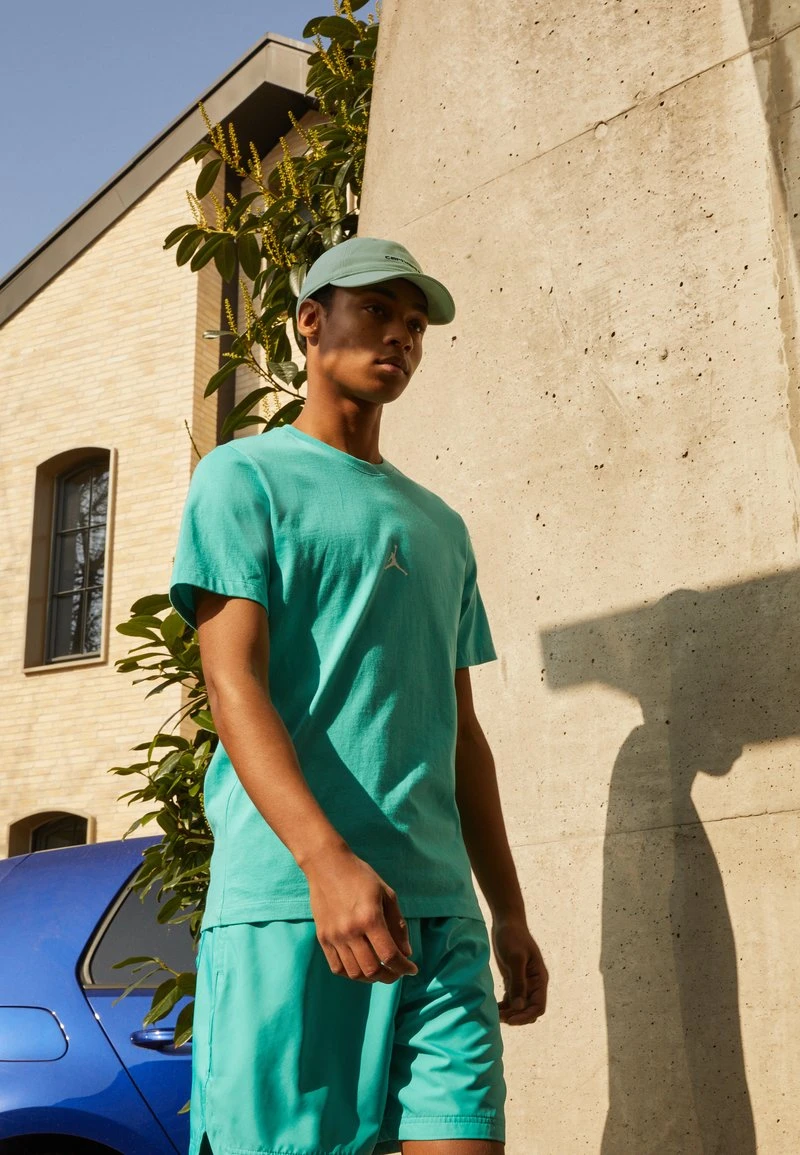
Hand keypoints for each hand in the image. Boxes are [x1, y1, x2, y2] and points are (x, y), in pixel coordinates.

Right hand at [303, 843, 417, 983]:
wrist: (326, 865)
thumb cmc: (361, 876)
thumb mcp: (387, 894)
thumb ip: (398, 924)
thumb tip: (406, 952)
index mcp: (370, 918)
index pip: (390, 955)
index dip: (404, 967)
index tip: (412, 969)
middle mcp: (351, 931)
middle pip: (372, 970)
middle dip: (390, 976)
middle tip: (398, 971)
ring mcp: (334, 936)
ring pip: (355, 973)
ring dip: (372, 977)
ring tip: (381, 970)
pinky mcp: (322, 938)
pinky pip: (337, 968)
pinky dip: (352, 974)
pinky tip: (361, 967)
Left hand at [492, 916, 547, 1024]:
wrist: (506, 922)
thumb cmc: (512, 936)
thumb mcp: (515, 958)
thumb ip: (518, 983)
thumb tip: (519, 1007)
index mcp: (539, 979)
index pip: (538, 1006)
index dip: (526, 1016)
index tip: (511, 1020)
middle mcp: (533, 983)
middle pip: (529, 1009)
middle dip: (517, 1016)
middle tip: (500, 1018)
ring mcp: (523, 982)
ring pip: (520, 1006)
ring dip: (510, 1013)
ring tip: (494, 1015)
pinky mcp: (512, 979)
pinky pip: (511, 999)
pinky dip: (504, 1006)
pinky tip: (494, 1008)